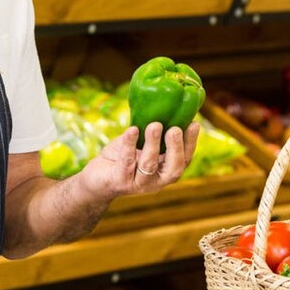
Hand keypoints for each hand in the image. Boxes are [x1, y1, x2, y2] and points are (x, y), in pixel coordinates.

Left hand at [79, 121, 200, 199]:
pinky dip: (129, 144)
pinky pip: (126, 162)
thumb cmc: (121, 159)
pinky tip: (132, 130)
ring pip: (149, 165)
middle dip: (176, 148)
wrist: (95, 179)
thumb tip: (165, 105)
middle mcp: (155, 181)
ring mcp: (138, 184)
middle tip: (175, 128)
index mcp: (164, 171)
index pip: (184, 160)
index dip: (190, 144)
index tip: (194, 124)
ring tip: (154, 125)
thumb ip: (153, 133)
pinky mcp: (119, 182)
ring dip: (153, 144)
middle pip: (173, 169)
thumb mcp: (139, 145)